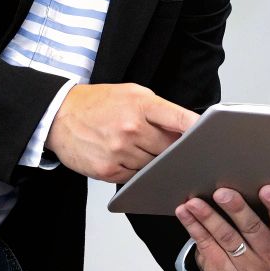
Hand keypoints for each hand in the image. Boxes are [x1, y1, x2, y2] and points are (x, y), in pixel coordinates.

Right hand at [47, 84, 197, 182]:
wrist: (59, 116)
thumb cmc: (97, 104)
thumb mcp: (130, 93)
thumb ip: (158, 109)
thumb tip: (185, 128)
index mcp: (140, 105)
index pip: (179, 118)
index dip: (197, 129)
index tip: (211, 135)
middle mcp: (131, 128)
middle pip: (169, 148)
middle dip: (172, 148)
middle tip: (166, 144)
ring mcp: (119, 151)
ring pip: (153, 165)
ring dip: (151, 160)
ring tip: (134, 145)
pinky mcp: (108, 170)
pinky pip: (135, 176)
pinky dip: (134, 170)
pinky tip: (123, 156)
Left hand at [175, 185, 269, 270]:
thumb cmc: (263, 238)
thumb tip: (251, 173)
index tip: (266, 189)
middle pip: (253, 228)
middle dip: (236, 209)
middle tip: (222, 193)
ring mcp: (246, 263)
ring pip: (226, 237)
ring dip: (208, 217)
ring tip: (195, 202)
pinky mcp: (223, 267)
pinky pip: (206, 244)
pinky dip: (194, 226)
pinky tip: (186, 212)